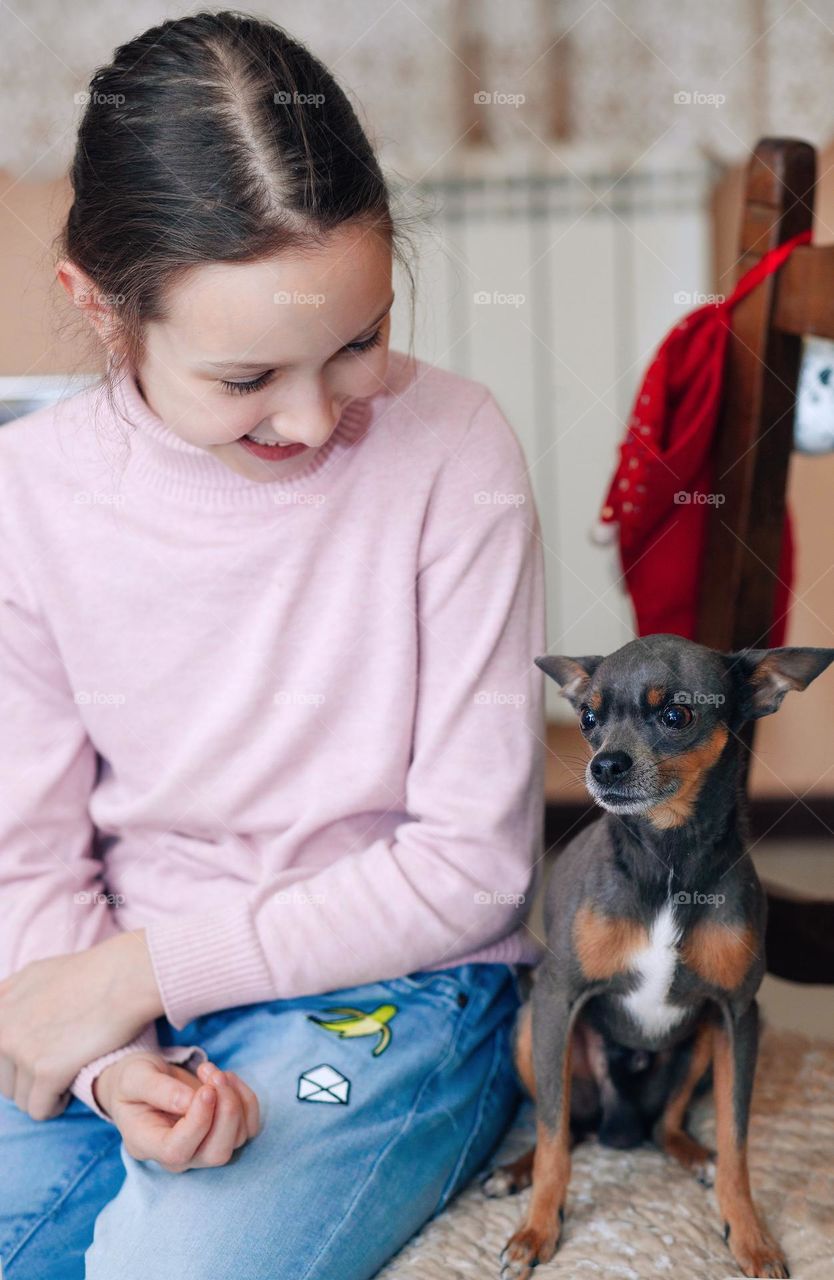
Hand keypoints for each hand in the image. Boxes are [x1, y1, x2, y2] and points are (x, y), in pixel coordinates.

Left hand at [0, 931, 162, 1119]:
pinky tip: (70, 1091)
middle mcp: (2, 1027)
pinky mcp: (45, 1070)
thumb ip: (14, 998)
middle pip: (4, 1079)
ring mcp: (21, 1049)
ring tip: (67, 1078)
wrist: (125, 977)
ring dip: (41, 1094)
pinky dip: (54, 1106)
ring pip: (20, 1098)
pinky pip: (39, 1109)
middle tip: (58, 1068)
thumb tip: (6, 1013)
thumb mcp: (38, 973)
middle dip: (28, 1080)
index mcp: (0, 1005)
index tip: (39, 1057)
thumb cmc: (94, 972)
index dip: (18, 1059)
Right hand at [95, 1055, 260, 1172]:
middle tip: (213, 1076)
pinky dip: (247, 1100)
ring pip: (237, 1138)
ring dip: (234, 1099)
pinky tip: (227, 1078)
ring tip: (212, 1071)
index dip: (198, 1122)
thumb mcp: (135, 1077)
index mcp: (148, 1144)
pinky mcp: (223, 1134)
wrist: (143, 1083)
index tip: (206, 1090)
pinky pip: (248, 1127)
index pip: (178, 1151)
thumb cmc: (133, 1082)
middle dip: (226, 1111)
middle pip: (216, 1153)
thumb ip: (158, 1089)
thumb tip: (189, 1101)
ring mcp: (203, 1148)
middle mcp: (179, 1155)